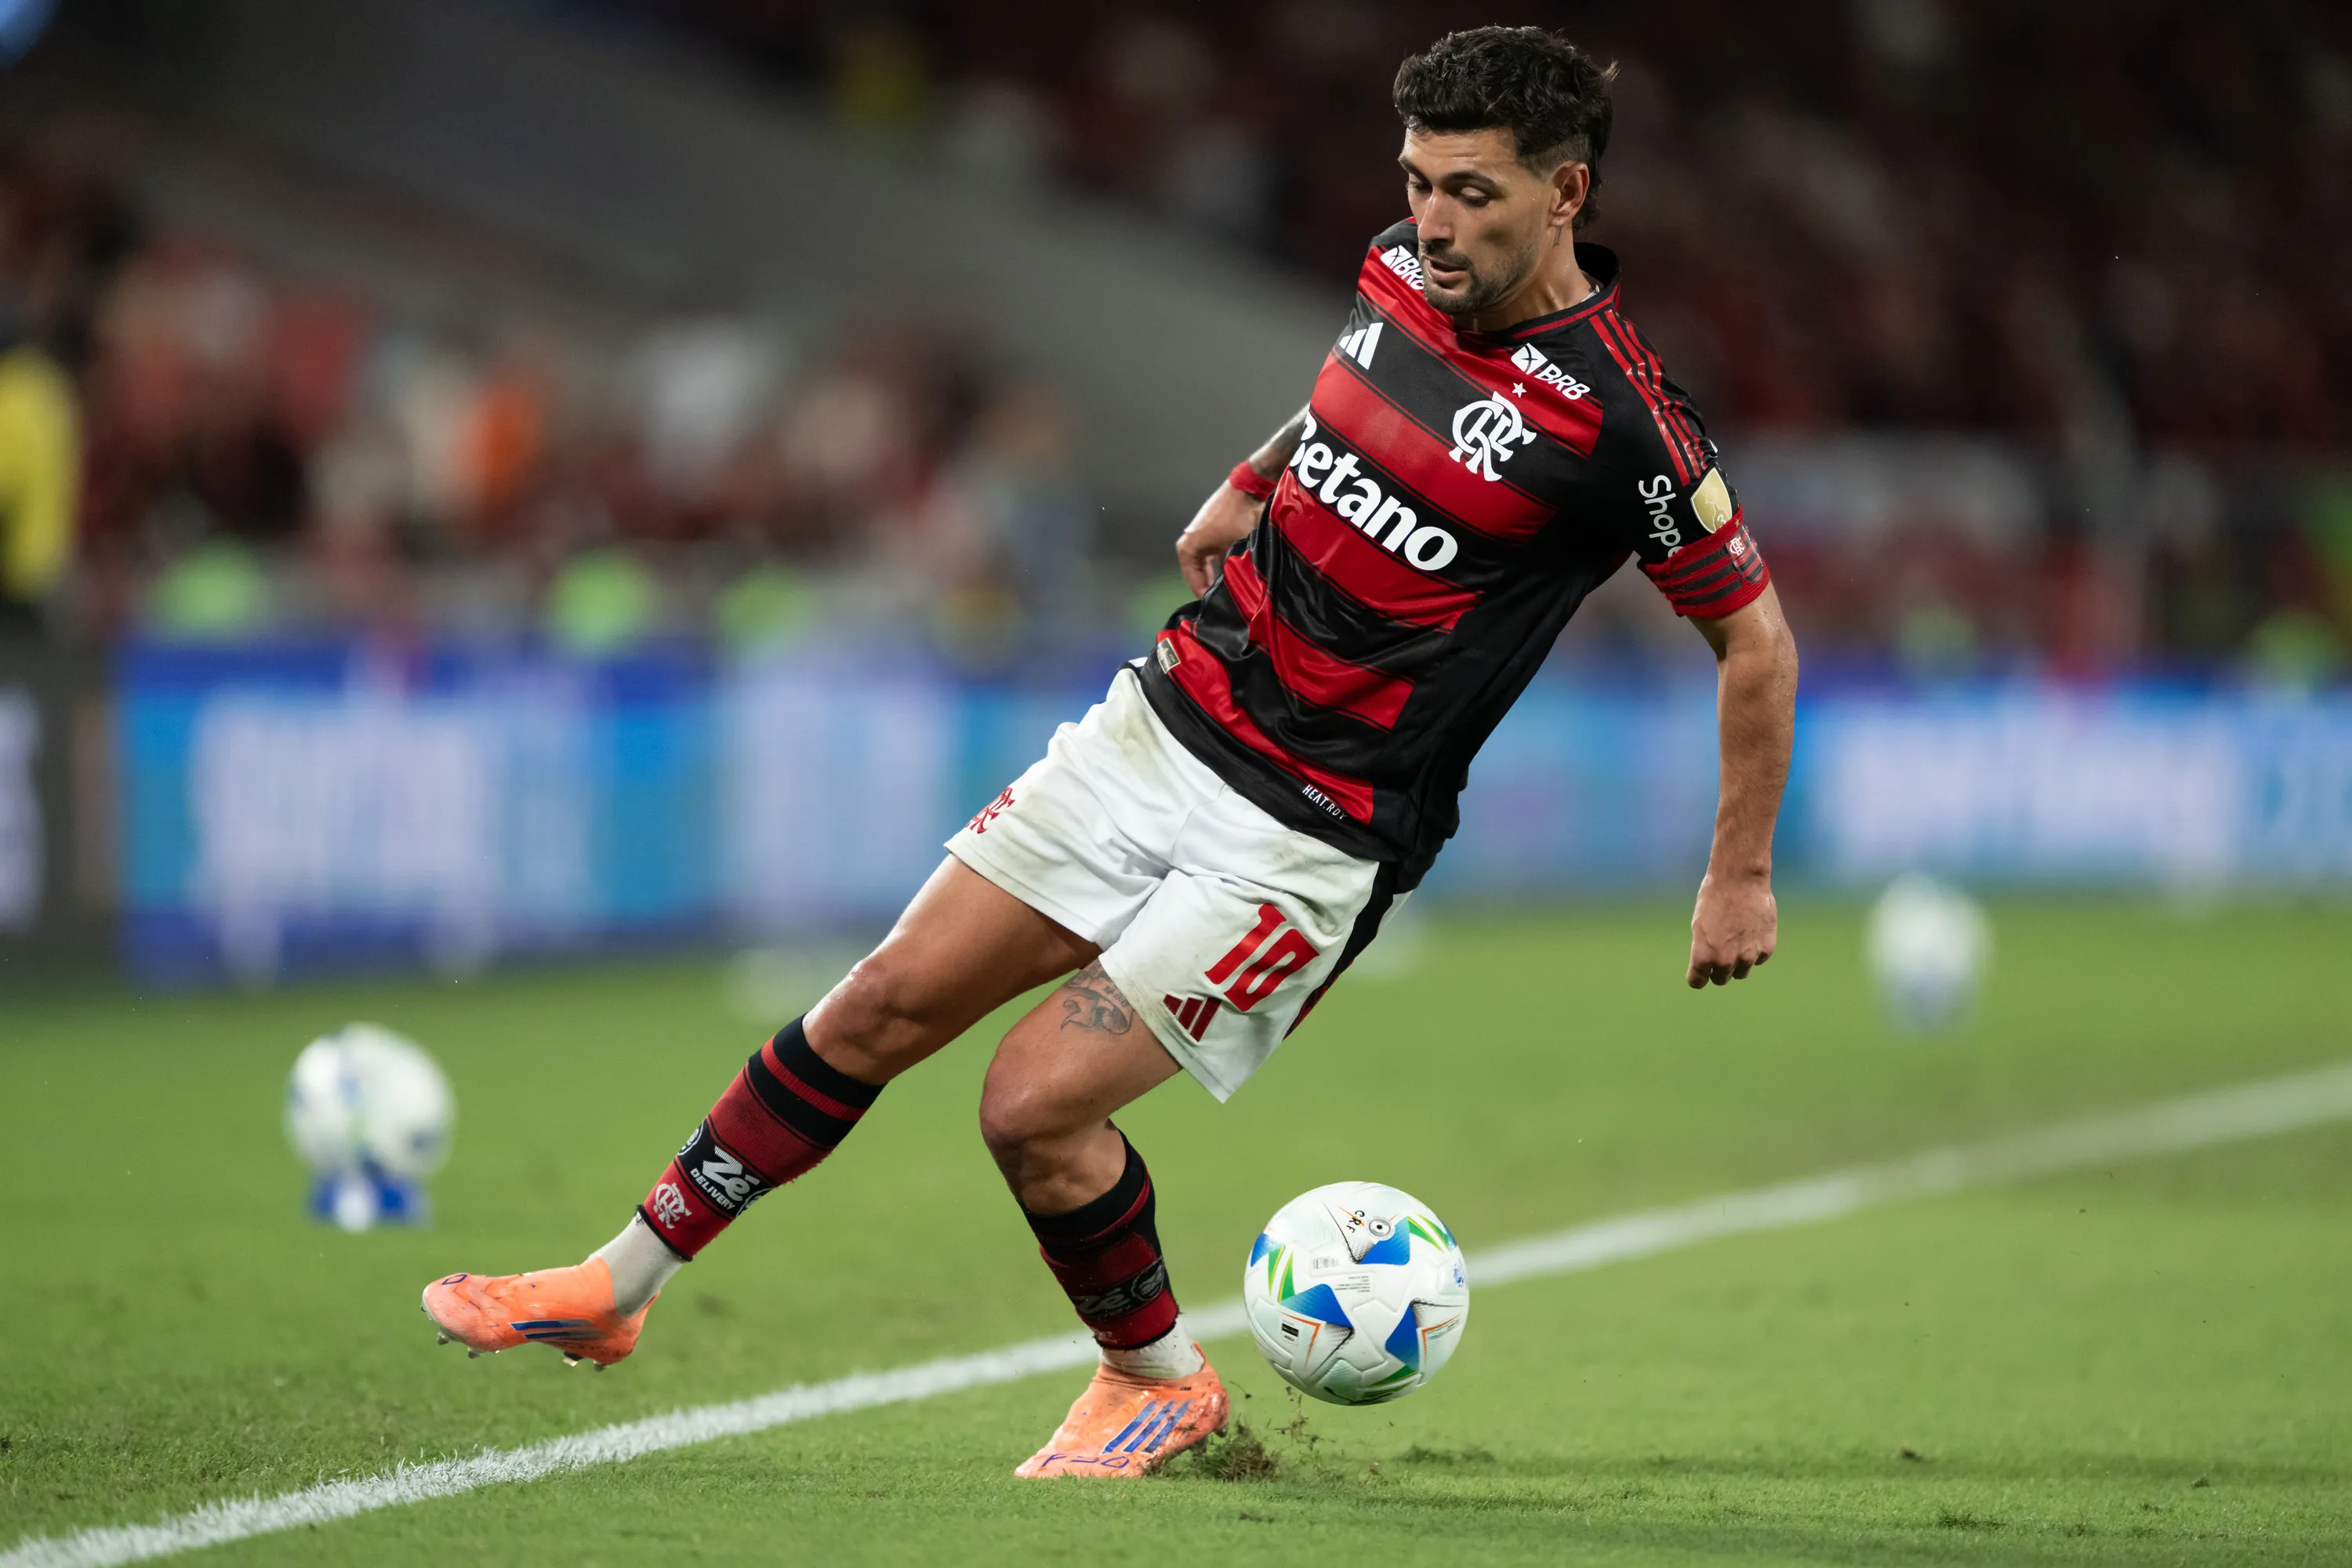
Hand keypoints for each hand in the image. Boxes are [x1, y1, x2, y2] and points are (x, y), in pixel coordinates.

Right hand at [1176, 481, 1263, 596]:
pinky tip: (1235, 571)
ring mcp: (1199, 536)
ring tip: (1232, 589)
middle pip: (1199, 575)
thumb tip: (1239, 595)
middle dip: (1213, 588)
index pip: (1195, 584)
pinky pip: (1212, 554)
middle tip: (1227, 602)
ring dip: (1219, 576)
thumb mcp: (1238, 549)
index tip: (1222, 608)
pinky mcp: (1210, 530)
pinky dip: (1222, 563)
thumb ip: (1234, 572)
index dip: (1209, 598)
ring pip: (1207, 565)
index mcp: (1188, 549)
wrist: (1247, 487)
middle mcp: (1189, 543)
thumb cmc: (1239, 518)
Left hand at [1687, 869, 1775, 987]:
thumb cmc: (1714, 898)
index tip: (1699, 972)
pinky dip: (1755, 951)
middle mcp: (1725, 961)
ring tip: (1736, 940)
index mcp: (1703, 956)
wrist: (1740, 880)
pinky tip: (1752, 932)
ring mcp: (1748, 956)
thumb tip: (1710, 962)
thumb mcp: (1699, 924)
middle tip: (1720, 951)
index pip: (1697, 982)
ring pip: (1741, 972)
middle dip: (1718, 969)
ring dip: (1738, 962)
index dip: (1697, 976)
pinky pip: (1758, 959)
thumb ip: (1705, 948)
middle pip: (1720, 979)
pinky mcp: (1766, 949)